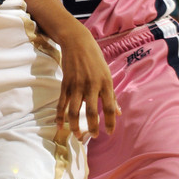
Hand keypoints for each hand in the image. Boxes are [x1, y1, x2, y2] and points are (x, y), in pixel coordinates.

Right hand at [55, 24, 119, 140]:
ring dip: (75, 125)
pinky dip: (60, 116)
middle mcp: (92, 85)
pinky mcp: (66, 84)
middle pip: (92, 112)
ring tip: (76, 135)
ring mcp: (77, 85)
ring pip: (75, 110)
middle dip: (91, 127)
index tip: (109, 133)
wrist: (77, 42)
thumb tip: (119, 112)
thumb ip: (112, 95)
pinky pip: (62, 103)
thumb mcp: (107, 74)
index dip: (111, 122)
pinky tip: (60, 126)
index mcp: (106, 83)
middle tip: (91, 136)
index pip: (110, 107)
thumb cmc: (95, 59)